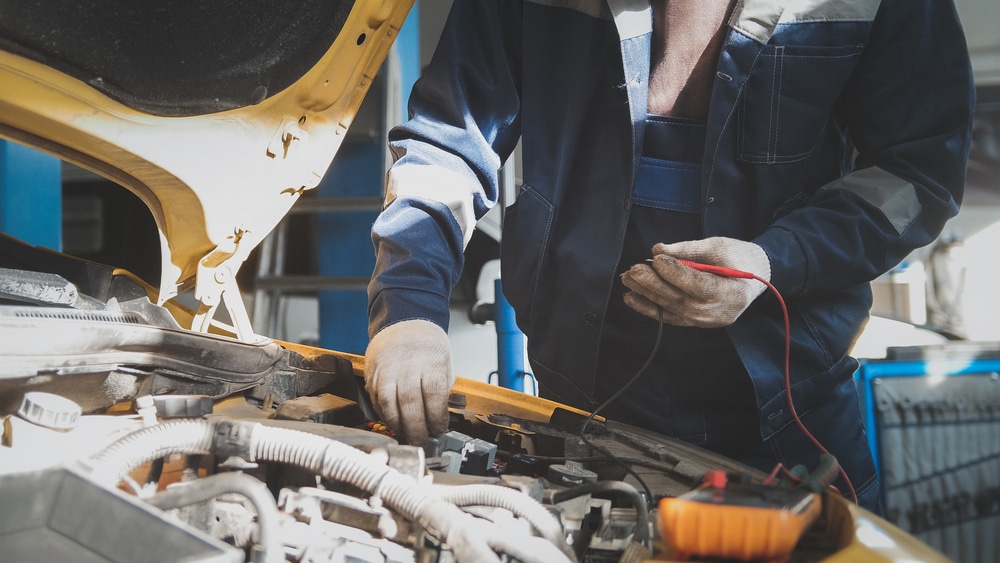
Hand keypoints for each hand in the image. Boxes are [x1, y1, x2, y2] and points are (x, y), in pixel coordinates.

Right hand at [364, 319, 454, 444]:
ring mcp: (386, 371)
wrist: (405, 323)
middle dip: (416, 430)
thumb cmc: (428, 346)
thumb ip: (440, 391)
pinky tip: (393, 422)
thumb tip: (437, 419)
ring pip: (388, 405)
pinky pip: (376, 400)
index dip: (436, 420)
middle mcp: (407, 368)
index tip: (438, 430)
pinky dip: (384, 415)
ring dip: (397, 425)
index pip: (433, 399)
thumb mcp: (444, 365)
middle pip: (410, 405)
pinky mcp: (372, 375)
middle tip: (421, 442)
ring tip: (405, 436)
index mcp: (430, 365)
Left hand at [621, 237, 770, 327]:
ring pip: (671, 308)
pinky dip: (648, 308)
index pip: (698, 284)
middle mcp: (718, 312)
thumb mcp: (718, 246)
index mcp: (732, 291)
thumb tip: (658, 249)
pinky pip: (668, 317)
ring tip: (628, 279)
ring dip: (646, 294)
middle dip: (654, 284)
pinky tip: (632, 298)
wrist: (753, 280)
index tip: (657, 258)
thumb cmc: (739, 259)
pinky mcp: (694, 323)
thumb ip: (689, 249)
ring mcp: (705, 321)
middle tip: (634, 270)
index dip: (675, 272)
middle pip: (680, 298)